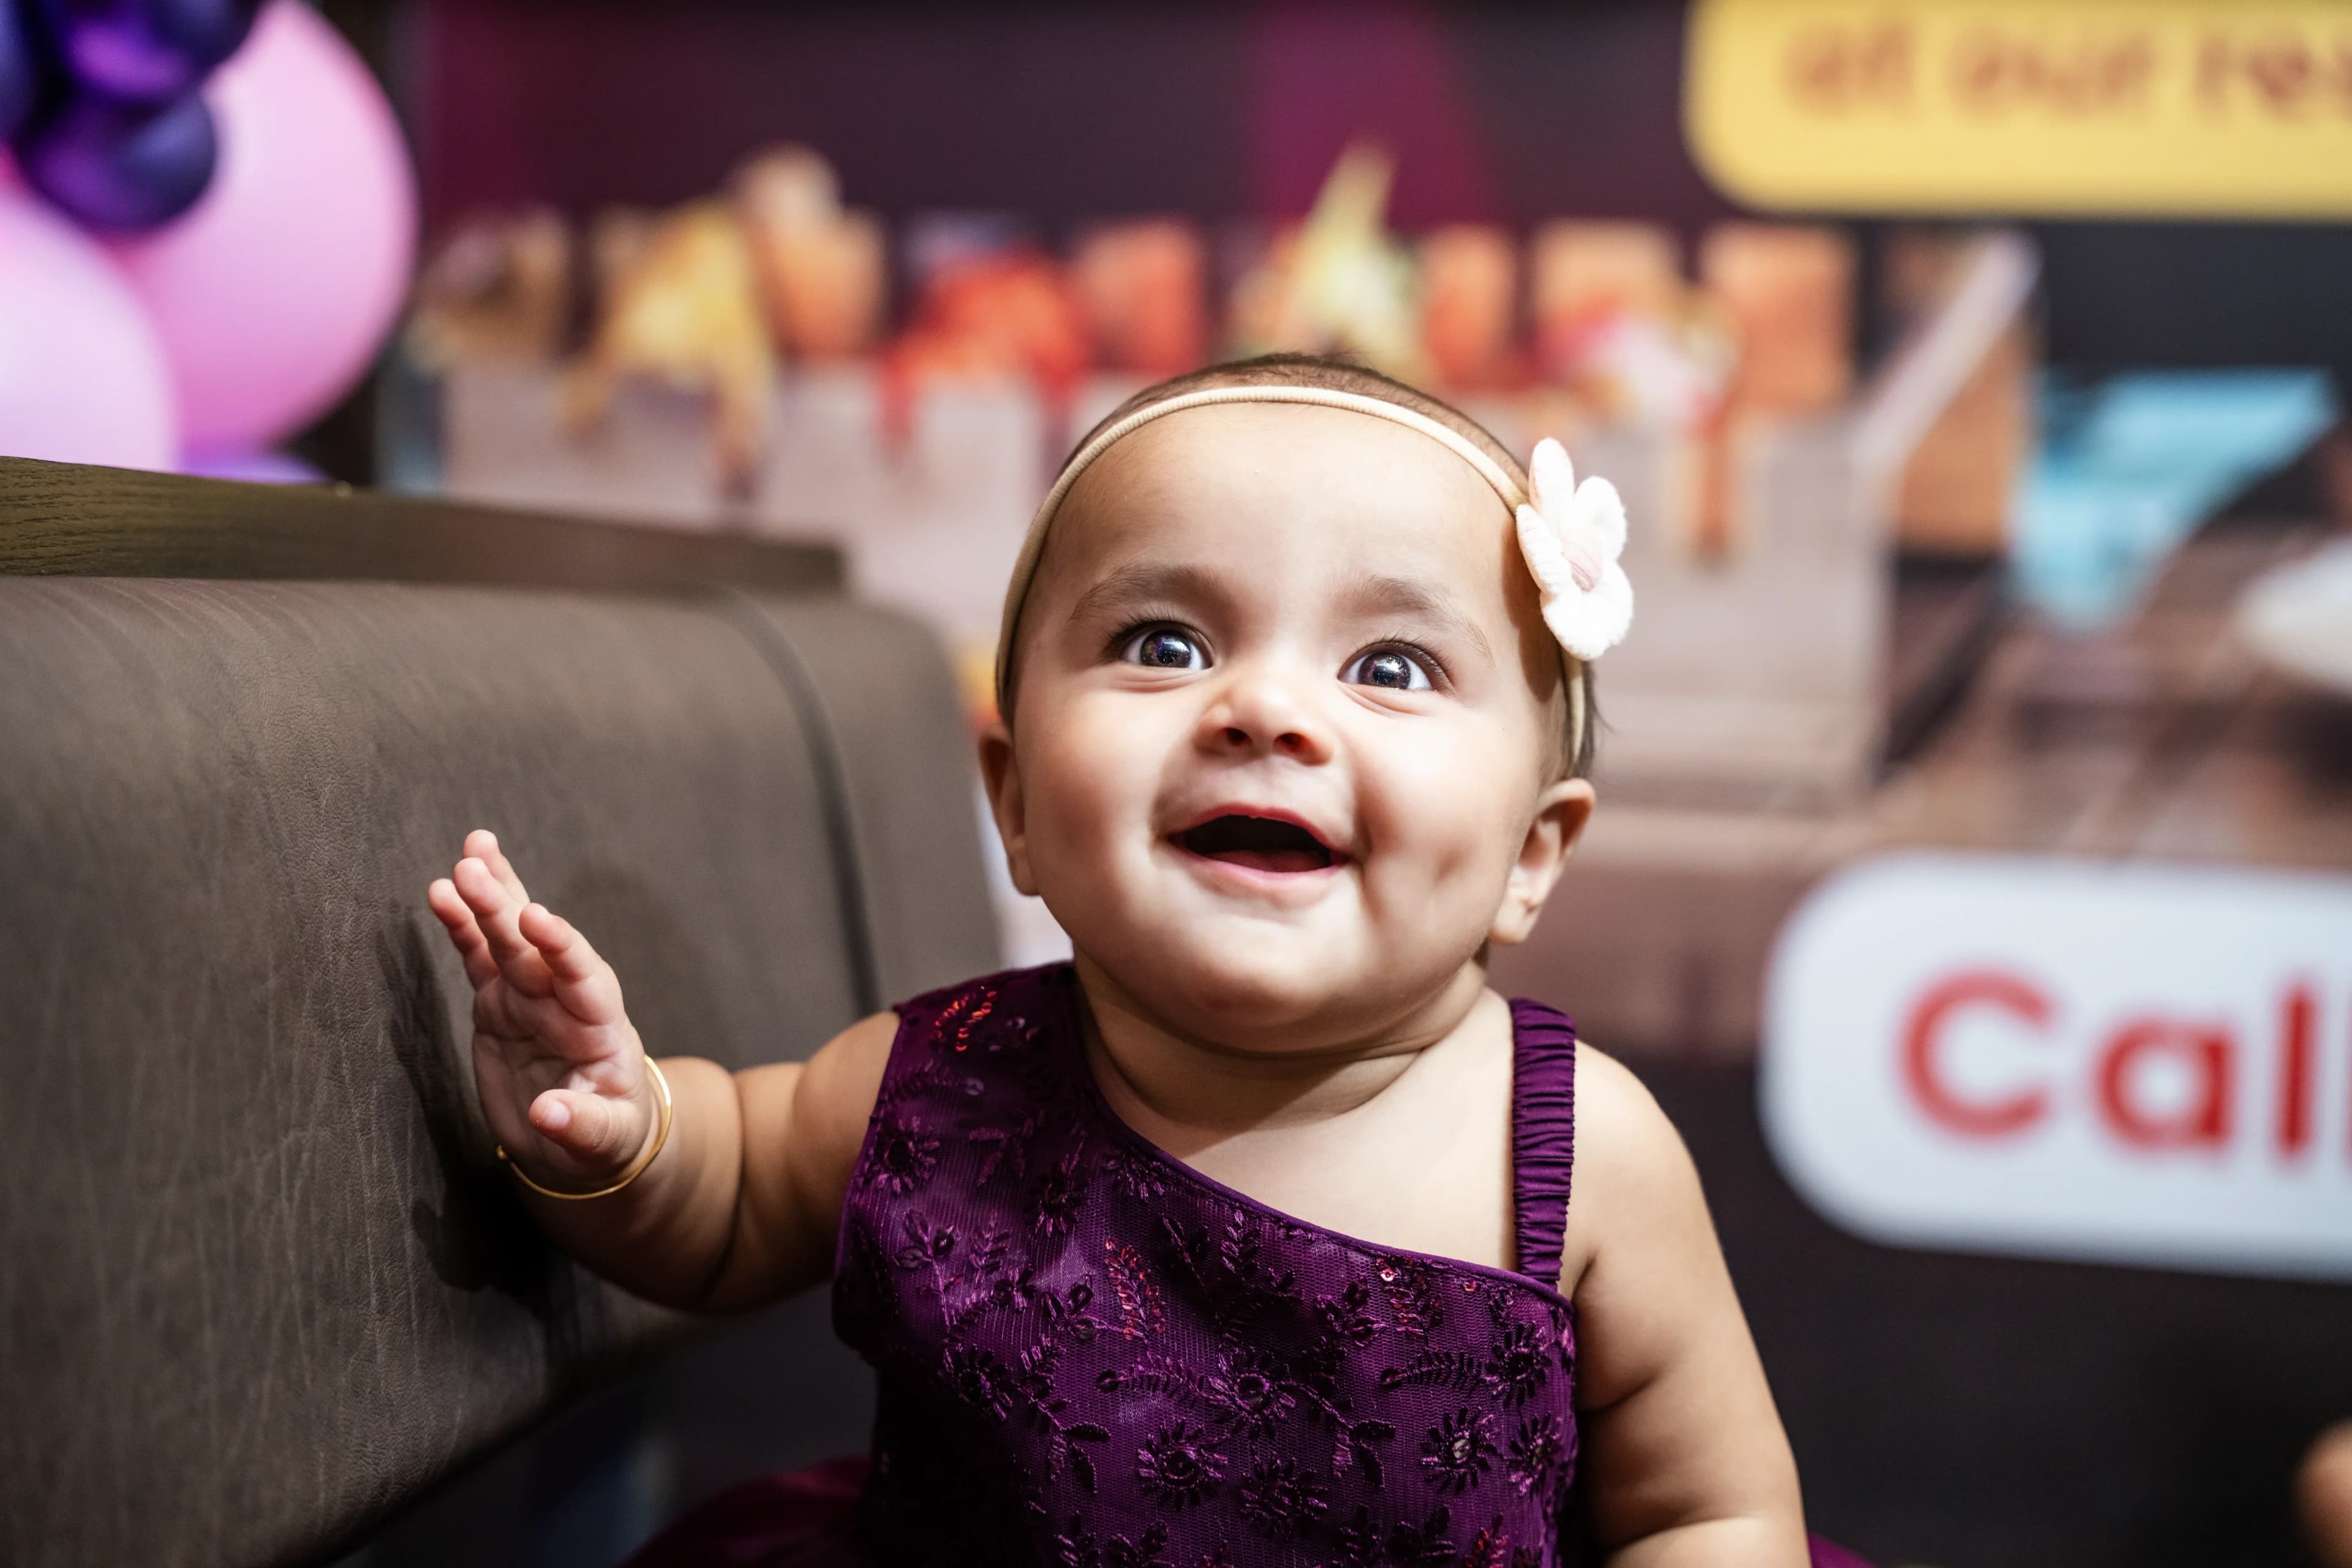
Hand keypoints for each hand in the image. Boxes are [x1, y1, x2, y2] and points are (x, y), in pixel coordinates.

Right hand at [427, 829, 659, 1190]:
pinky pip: (478, 958)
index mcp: (600, 1027)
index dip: (560, 946)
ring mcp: (530, 997)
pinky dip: (462, 927)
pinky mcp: (499, 1004)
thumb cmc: (607, 1139)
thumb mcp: (605, 1141)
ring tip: (468, 855)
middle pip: (533, 947)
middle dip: (505, 907)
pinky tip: (442, 892)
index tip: (535, 916)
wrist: (587, 1139)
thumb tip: (549, 1115)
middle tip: (473, 866)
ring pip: (506, 939)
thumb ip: (582, 1125)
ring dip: (488, 897)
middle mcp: (565, 1000)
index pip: (583, 976)